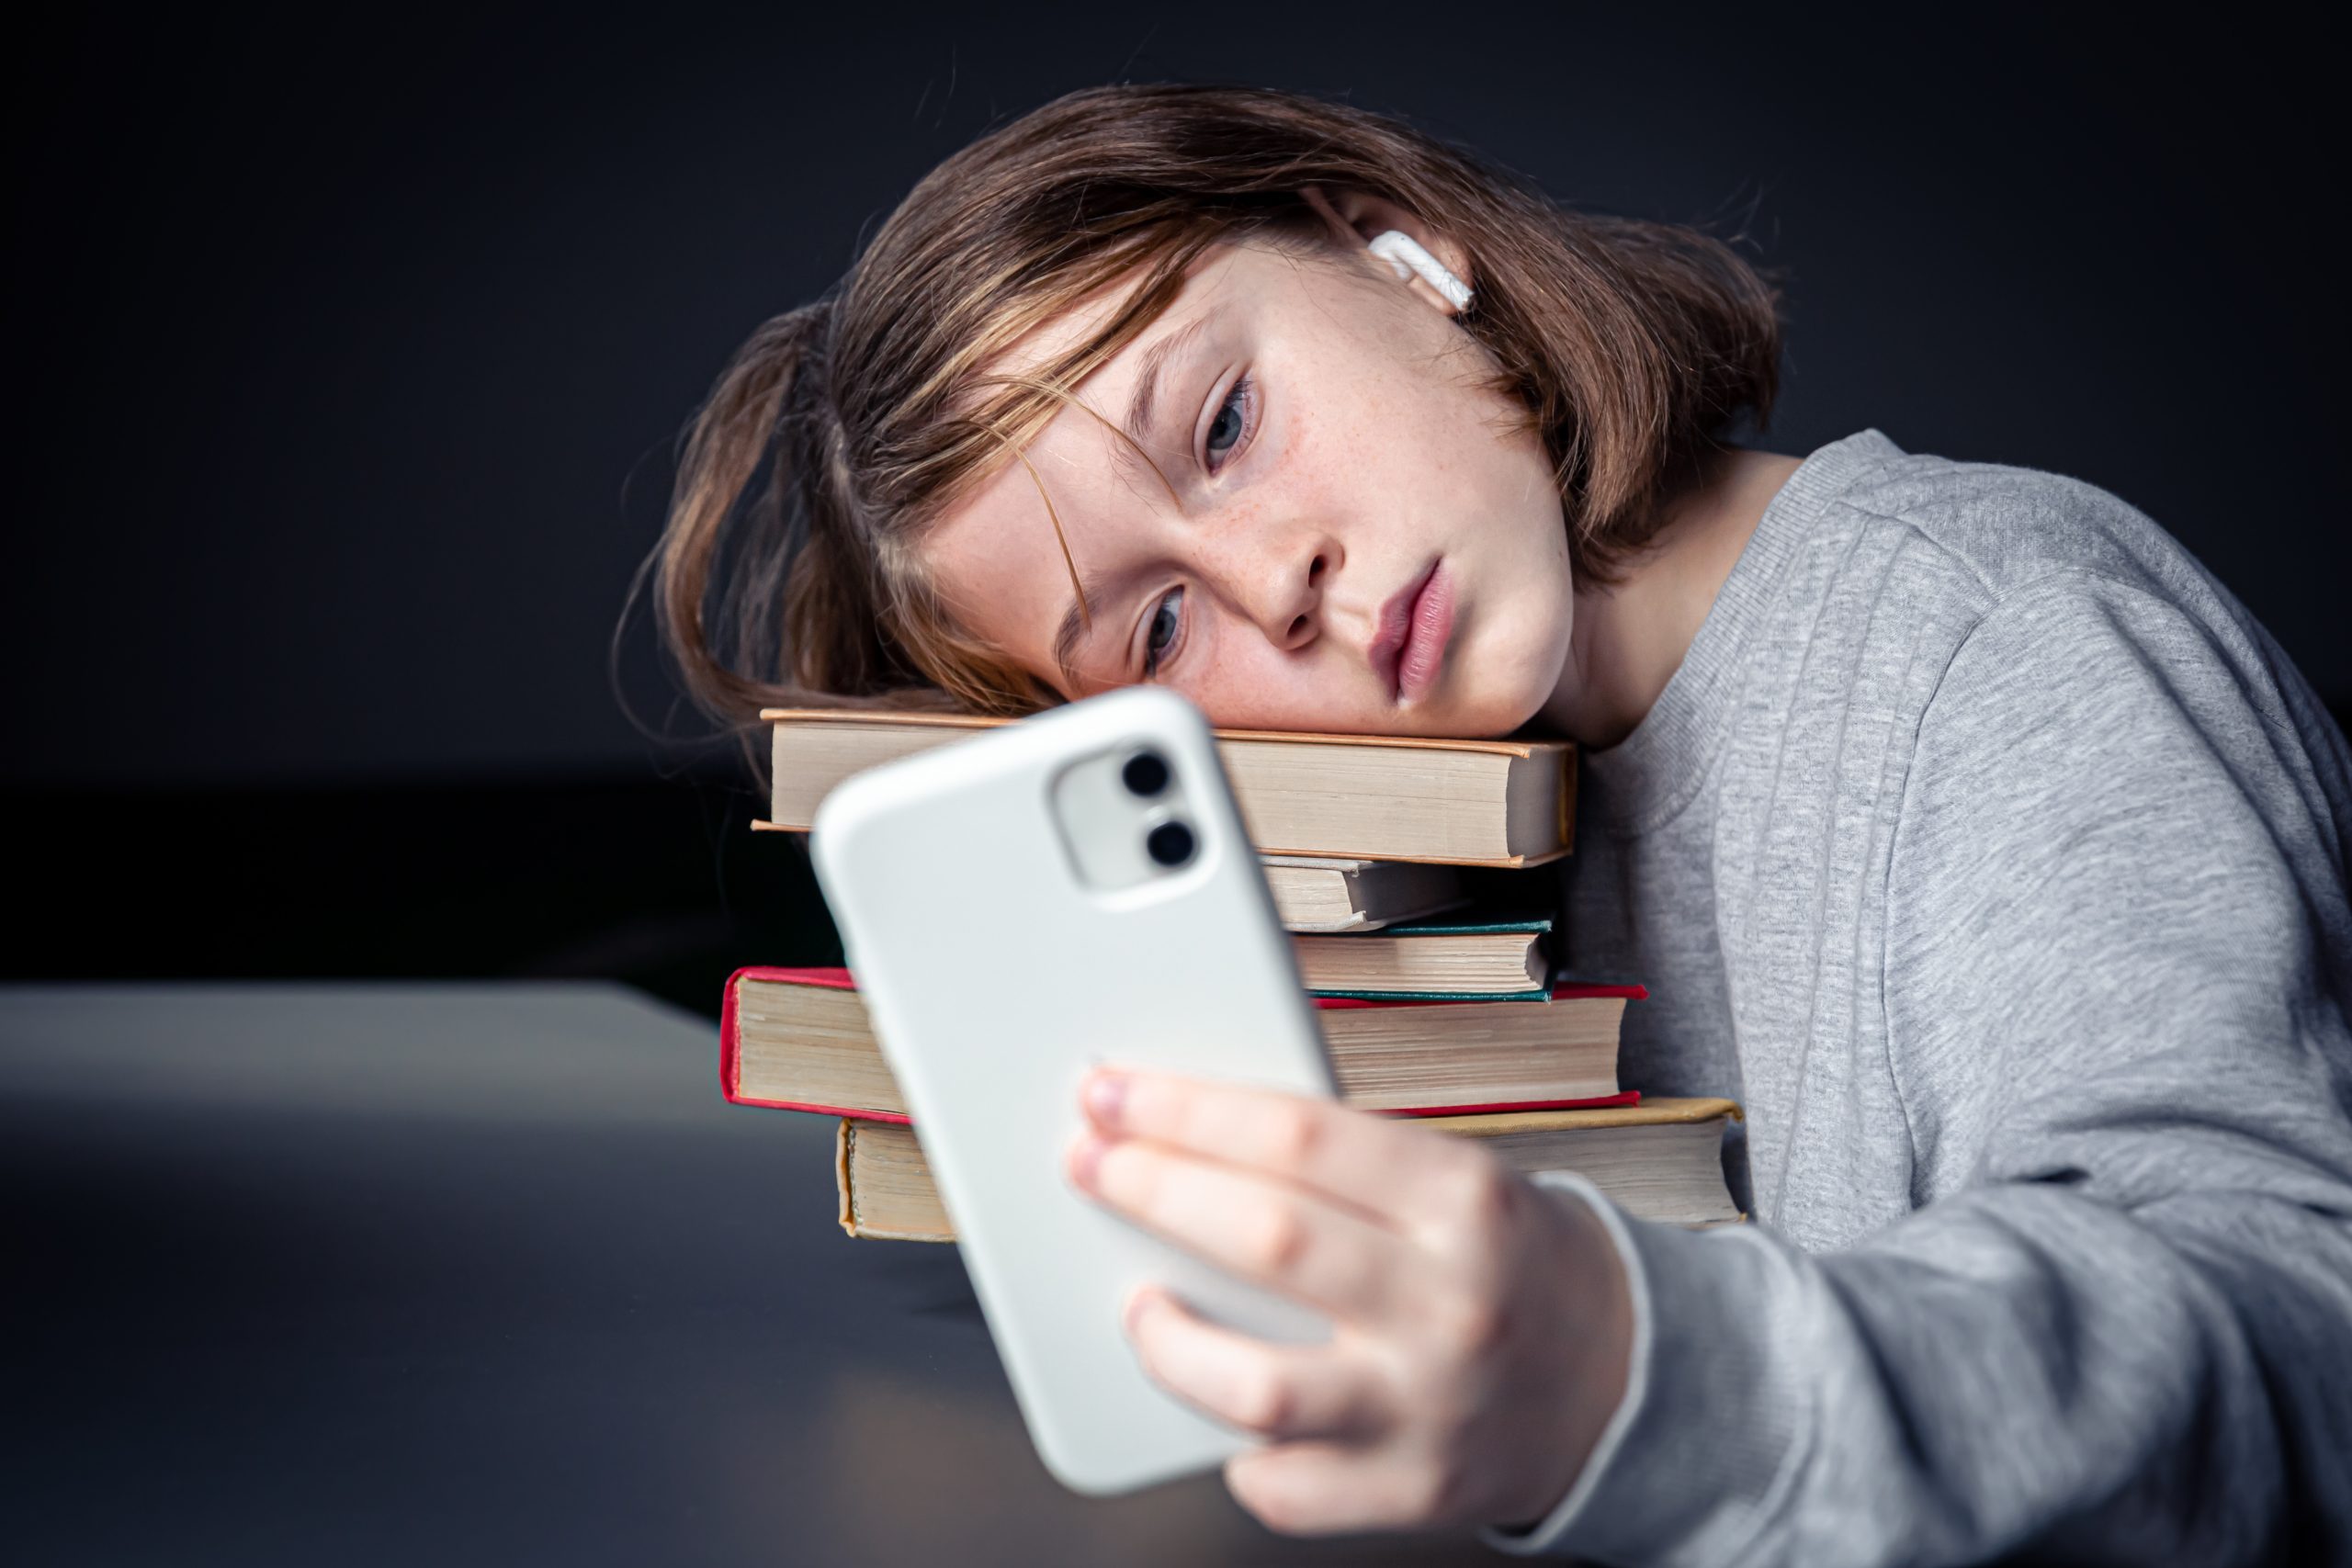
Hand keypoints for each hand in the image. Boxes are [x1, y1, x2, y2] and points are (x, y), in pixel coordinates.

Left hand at [1066, 1068, 1633, 1534]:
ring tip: (1140, 1305)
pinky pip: (1284, 1484)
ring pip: (1256, 1385)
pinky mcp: (1411, 1491)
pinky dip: (1234, 1450)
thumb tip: (1187, 1132)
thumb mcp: (1454, 1178)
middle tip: (1092, 1164)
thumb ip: (1339, 1161)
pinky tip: (1221, 1406)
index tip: (1113, 1092)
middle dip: (1151, 1189)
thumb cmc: (1512, 1261)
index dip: (1183, 1108)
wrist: (1625, 1379)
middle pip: (1265, 1238)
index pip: (1295, 1134)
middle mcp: (1449, 1303)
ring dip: (1168, 1339)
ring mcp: (1428, 1407)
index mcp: (1463, 1200)